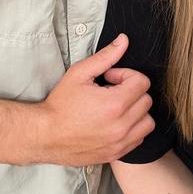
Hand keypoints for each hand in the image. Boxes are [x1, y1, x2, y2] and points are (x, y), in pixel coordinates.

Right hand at [38, 35, 153, 165]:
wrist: (45, 135)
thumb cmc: (60, 104)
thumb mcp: (79, 73)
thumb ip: (105, 56)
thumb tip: (124, 40)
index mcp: (115, 104)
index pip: (142, 82)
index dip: (126, 75)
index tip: (110, 78)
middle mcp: (121, 125)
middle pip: (146, 100)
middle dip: (132, 91)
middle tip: (111, 91)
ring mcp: (120, 142)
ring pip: (147, 121)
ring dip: (137, 111)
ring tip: (118, 108)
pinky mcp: (116, 153)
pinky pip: (139, 139)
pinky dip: (133, 129)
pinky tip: (116, 123)